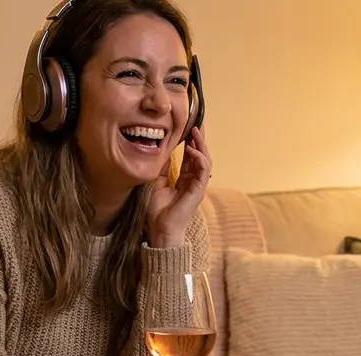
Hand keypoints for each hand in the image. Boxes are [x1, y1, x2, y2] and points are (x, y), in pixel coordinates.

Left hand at [146, 127, 211, 248]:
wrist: (160, 229)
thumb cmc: (158, 211)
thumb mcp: (155, 182)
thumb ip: (161, 168)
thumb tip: (160, 151)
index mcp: (184, 179)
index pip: (190, 155)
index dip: (189, 141)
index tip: (187, 126)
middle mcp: (193, 180)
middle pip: (200, 154)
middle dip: (199, 138)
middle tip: (196, 122)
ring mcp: (197, 185)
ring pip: (205, 160)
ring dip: (201, 145)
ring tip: (195, 131)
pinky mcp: (199, 190)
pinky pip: (203, 171)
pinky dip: (199, 159)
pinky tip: (193, 149)